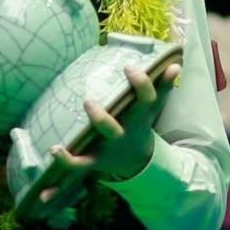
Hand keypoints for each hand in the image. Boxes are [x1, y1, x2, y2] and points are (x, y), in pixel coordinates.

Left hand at [40, 61, 181, 206]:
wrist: (139, 162)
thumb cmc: (140, 125)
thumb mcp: (153, 108)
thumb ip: (162, 87)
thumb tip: (176, 64)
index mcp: (138, 119)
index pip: (145, 101)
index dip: (140, 84)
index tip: (129, 67)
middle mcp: (122, 136)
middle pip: (113, 130)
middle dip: (100, 119)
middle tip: (88, 102)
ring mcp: (107, 151)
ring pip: (90, 154)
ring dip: (74, 153)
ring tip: (57, 147)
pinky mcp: (94, 162)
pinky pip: (78, 165)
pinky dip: (65, 161)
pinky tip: (53, 151)